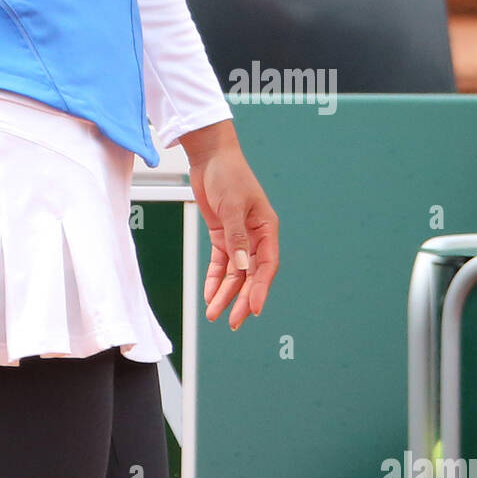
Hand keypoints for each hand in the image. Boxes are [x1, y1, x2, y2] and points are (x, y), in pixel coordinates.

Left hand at [184, 123, 278, 329]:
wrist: (209, 155)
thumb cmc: (228, 173)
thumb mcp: (232, 205)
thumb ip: (236, 238)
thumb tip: (243, 267)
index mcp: (267, 228)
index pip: (267, 265)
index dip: (262, 289)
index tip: (255, 309)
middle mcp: (255, 236)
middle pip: (251, 275)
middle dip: (242, 299)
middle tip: (234, 322)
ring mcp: (238, 237)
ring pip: (235, 273)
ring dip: (226, 293)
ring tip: (215, 314)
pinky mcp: (222, 234)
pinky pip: (221, 263)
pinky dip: (216, 279)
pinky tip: (210, 294)